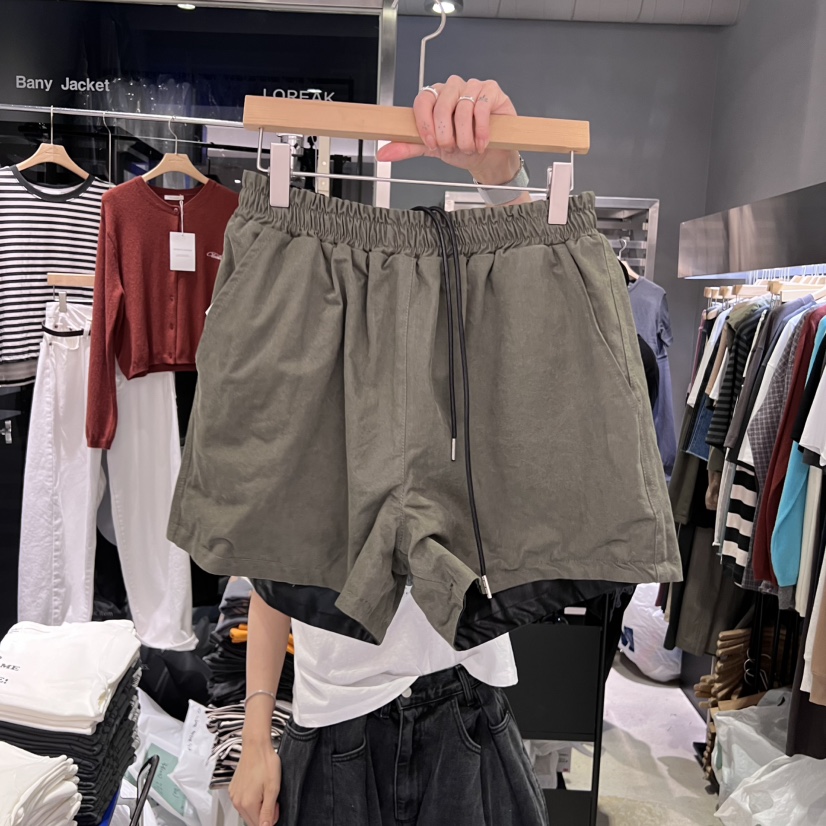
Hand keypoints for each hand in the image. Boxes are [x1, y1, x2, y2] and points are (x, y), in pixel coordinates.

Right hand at [229, 742, 280, 825]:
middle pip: (252, 820)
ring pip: (247, 811)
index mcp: (248, 804)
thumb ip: (269, 811)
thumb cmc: (265, 763)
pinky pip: (242, 802)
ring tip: (265, 790)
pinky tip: (257, 788)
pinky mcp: (233, 788)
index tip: (276, 806)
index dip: (271, 818)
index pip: (259, 824)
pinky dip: (250, 800)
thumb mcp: (273, 788)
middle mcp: (238, 802)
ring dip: (257, 807)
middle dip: (264, 814)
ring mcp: (234, 795)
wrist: (256, 746)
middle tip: (273, 798)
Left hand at [376, 75, 524, 190]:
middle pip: (441, 106)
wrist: (487, 156)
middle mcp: (452, 88)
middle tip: (451, 148)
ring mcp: (472, 86)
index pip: (422, 102)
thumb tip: (384, 153)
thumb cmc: (460, 148)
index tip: (431, 144)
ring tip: (468, 148)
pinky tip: (481, 142)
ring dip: (465, 137)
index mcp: (434, 97)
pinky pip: (481, 107)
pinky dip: (481, 130)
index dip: (425, 125)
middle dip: (445, 135)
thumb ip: (409, 147)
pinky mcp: (491, 91)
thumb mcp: (432, 149)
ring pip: (463, 109)